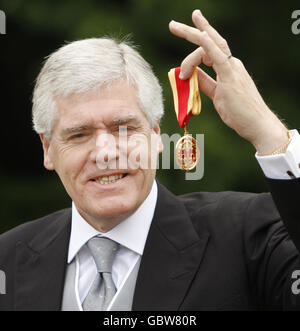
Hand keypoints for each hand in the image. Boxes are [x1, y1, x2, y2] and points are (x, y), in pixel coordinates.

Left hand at [169, 10, 288, 154]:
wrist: (257, 124)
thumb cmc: (239, 113)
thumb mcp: (217, 96)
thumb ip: (204, 84)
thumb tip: (191, 76)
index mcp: (229, 69)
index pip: (208, 53)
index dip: (191, 57)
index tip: (180, 73)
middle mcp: (232, 64)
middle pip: (210, 42)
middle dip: (191, 31)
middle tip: (173, 24)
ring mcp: (233, 69)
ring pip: (210, 46)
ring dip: (192, 34)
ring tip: (174, 27)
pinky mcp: (232, 77)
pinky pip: (219, 57)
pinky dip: (208, 45)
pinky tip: (200, 35)